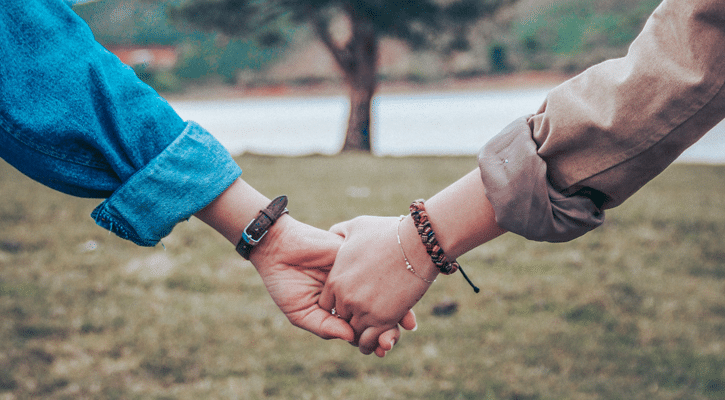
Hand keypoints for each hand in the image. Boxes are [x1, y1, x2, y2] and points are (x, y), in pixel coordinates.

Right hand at [250, 214, 414, 355]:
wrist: (279, 248)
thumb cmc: (284, 282)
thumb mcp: (301, 312)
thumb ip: (324, 326)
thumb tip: (351, 339)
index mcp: (339, 308)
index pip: (361, 327)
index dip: (373, 340)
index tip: (382, 350)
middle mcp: (353, 292)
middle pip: (377, 313)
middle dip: (388, 329)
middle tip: (391, 341)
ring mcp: (358, 275)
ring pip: (384, 294)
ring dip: (396, 310)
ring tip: (402, 326)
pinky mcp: (359, 258)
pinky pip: (380, 273)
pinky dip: (391, 286)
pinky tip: (397, 299)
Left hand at [321, 215, 435, 354]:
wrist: (418, 242)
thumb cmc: (389, 232)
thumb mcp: (356, 227)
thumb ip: (340, 232)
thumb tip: (333, 233)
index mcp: (335, 279)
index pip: (327, 304)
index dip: (339, 305)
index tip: (352, 304)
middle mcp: (345, 297)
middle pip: (341, 319)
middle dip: (351, 319)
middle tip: (363, 320)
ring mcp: (363, 309)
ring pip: (355, 333)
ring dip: (363, 335)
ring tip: (373, 334)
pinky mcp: (383, 319)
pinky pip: (370, 340)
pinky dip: (374, 343)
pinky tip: (381, 341)